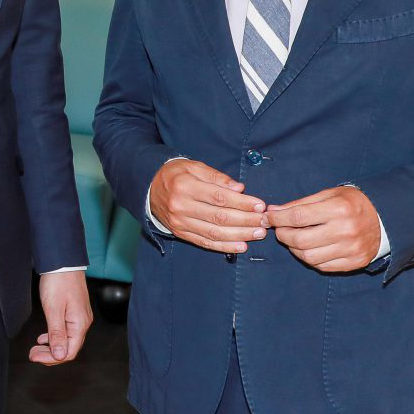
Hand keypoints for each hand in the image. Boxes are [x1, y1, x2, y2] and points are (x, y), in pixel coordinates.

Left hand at [31, 269, 91, 364]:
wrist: (63, 262)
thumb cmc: (58, 281)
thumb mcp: (53, 309)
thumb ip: (56, 334)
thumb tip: (60, 356)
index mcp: (79, 324)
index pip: (69, 352)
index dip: (51, 358)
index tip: (35, 357)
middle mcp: (82, 323)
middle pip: (68, 348)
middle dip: (49, 355)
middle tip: (32, 354)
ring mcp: (79, 318)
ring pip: (66, 340)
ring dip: (51, 347)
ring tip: (36, 348)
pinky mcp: (74, 312)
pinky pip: (66, 331)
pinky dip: (54, 337)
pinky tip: (44, 338)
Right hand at [148, 158, 268, 254]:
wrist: (148, 188)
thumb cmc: (175, 174)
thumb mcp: (194, 167)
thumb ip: (217, 177)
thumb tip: (239, 188)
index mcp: (186, 186)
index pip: (219, 197)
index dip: (242, 203)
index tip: (260, 205)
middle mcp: (181, 206)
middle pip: (219, 216)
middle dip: (246, 220)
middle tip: (265, 221)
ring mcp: (180, 222)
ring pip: (214, 232)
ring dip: (240, 235)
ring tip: (258, 233)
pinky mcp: (180, 233)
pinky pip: (205, 242)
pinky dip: (224, 247)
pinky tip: (241, 246)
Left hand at [268, 186, 382, 271]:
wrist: (387, 218)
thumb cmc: (354, 203)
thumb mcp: (330, 194)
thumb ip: (301, 203)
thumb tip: (273, 211)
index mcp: (339, 209)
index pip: (298, 217)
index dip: (278, 218)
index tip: (269, 217)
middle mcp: (345, 231)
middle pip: (300, 239)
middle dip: (283, 235)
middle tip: (280, 230)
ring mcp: (351, 249)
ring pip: (309, 257)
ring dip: (294, 249)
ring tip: (294, 239)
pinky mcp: (355, 262)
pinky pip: (322, 266)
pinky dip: (310, 259)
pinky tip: (309, 249)